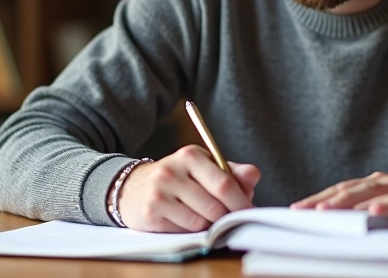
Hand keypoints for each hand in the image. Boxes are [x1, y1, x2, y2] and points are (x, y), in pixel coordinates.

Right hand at [116, 145, 260, 232]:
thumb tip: (253, 176)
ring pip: (200, 221)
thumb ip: (231, 172)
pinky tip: (184, 220)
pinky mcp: (150, 213)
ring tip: (202, 216)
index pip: (224, 183)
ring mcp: (159, 192)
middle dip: (226, 216)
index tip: (249, 211)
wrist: (134, 186)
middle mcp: (172, 171)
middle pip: (214, 206)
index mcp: (190, 155)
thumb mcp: (203, 167)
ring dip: (207, 225)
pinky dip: (190, 230)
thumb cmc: (178, 178)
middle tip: (229, 219)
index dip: (241, 201)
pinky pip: (183, 231)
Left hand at [290, 171, 387, 228]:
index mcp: (373, 188)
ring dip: (347, 201)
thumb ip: (369, 228)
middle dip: (323, 201)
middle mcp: (385, 183)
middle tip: (301, 212)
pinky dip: (387, 205)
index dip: (316, 200)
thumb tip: (338, 245)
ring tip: (326, 212)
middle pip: (348, 190)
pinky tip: (373, 212)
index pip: (339, 193)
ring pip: (370, 191)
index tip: (293, 212)